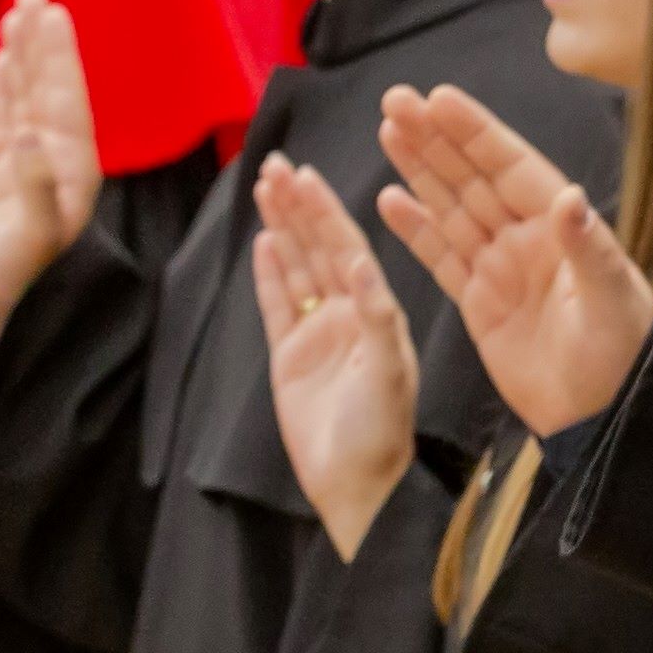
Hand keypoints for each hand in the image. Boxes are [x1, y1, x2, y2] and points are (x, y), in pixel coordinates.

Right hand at [0, 0, 102, 346]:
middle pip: (49, 90)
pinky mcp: (5, 184)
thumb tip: (30, 140)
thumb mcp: (30, 242)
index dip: (57, 57)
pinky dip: (4, 91)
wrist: (6, 325)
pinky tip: (1, 65)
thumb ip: (34, 192)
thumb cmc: (21, 291)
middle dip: (41, 44)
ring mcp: (31, 171)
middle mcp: (57, 164)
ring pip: (26, 100)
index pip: (65, 100)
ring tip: (17, 14)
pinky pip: (6, 122)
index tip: (50, 14)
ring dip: (22, 59)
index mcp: (72, 172)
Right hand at [248, 157, 422, 562]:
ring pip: (297, 268)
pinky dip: (271, 274)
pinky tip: (264, 240)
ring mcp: (320, 334)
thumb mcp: (388, 373)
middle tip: (275, 164)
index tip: (306, 175)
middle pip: (320, 247)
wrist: (357, 488)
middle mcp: (352, 314)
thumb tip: (359, 263)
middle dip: (299, 206)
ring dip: (283, 228)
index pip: (350, 247)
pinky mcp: (292, 358)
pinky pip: (279, 305)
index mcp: (380, 311)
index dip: (327, 211)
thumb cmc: (383, 434)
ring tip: (264, 186)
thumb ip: (376, 318)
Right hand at [375, 85, 652, 434]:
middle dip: (435, 138)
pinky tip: (390, 199)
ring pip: (451, 208)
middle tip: (395, 99)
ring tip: (387, 130)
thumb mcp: (611, 299)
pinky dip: (415, 229)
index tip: (439, 98)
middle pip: (472, 177)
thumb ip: (588, 248)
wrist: (604, 414)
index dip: (475, 132)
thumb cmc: (622, 353)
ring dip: (419, 170)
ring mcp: (501, 268)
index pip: (511, 167)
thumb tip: (570, 198)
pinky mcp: (480, 303)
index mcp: (559, 228)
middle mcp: (527, 239)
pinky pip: (441, 257)